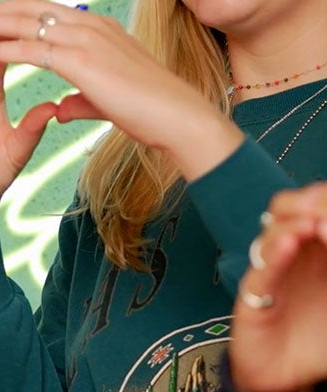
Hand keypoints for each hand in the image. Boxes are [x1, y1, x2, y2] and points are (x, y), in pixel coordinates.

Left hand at [0, 0, 240, 179]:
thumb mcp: (106, 100)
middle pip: (29, 7)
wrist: (177, 118)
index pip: (46, 9)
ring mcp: (85, 38)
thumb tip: (61, 109)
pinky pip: (27, 49)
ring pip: (23, 22)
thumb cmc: (149, 112)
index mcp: (98, 27)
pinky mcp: (78, 59)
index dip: (13, 12)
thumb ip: (80, 99)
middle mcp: (90, 24)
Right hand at [231, 183, 326, 391]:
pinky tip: (291, 243)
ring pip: (272, 233)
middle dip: (309, 202)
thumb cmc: (320, 338)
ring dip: (292, 223)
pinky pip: (262, 270)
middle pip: (290, 209)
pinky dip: (276, 254)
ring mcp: (272, 271)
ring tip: (311, 224)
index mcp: (319, 249)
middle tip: (320, 208)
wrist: (290, 377)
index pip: (316, 207)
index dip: (323, 199)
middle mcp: (294, 254)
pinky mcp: (253, 295)